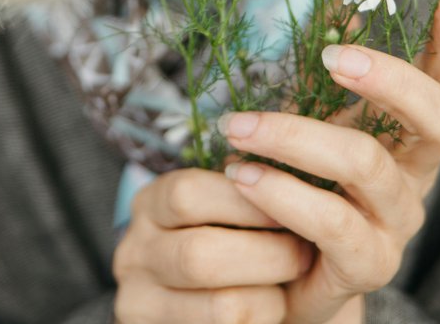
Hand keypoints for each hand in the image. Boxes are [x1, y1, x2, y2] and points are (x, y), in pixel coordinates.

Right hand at [112, 164, 313, 322]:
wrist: (228, 309)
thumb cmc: (239, 243)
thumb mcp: (233, 206)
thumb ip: (252, 178)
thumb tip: (297, 135)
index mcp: (152, 203)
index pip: (188, 193)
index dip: (247, 197)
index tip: (294, 197)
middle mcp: (134, 250)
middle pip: (200, 255)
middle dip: (268, 253)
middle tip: (305, 250)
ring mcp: (140, 300)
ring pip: (221, 306)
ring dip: (273, 292)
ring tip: (295, 280)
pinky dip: (263, 320)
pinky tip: (276, 308)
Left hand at [219, 0, 439, 323]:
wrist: (280, 270)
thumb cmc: (299, 180)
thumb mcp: (310, 117)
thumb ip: (325, 67)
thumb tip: (340, 1)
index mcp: (406, 136)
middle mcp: (414, 177)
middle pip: (437, 121)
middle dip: (388, 79)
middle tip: (332, 56)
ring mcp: (395, 224)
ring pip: (367, 164)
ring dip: (296, 135)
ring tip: (239, 127)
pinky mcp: (364, 265)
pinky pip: (331, 223)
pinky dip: (282, 193)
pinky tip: (242, 175)